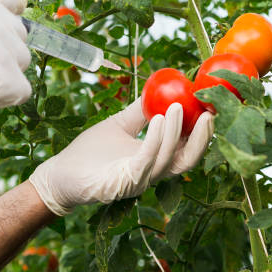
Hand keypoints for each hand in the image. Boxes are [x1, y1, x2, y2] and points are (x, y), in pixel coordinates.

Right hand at [0, 0, 30, 124]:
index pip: (14, 2)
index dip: (10, 13)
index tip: (2, 22)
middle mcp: (0, 26)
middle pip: (19, 35)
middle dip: (5, 45)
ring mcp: (7, 55)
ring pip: (22, 63)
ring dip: (7, 71)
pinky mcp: (9, 84)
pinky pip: (22, 91)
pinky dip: (8, 95)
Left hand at [29, 99, 213, 215]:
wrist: (61, 173)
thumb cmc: (90, 152)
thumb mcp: (120, 124)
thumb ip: (140, 111)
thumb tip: (158, 88)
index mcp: (155, 160)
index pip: (187, 148)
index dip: (202, 131)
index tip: (210, 106)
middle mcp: (152, 173)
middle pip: (188, 159)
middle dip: (202, 137)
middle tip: (209, 110)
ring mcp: (139, 180)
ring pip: (168, 159)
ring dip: (176, 132)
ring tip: (177, 107)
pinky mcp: (123, 183)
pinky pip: (145, 161)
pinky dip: (155, 140)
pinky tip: (158, 119)